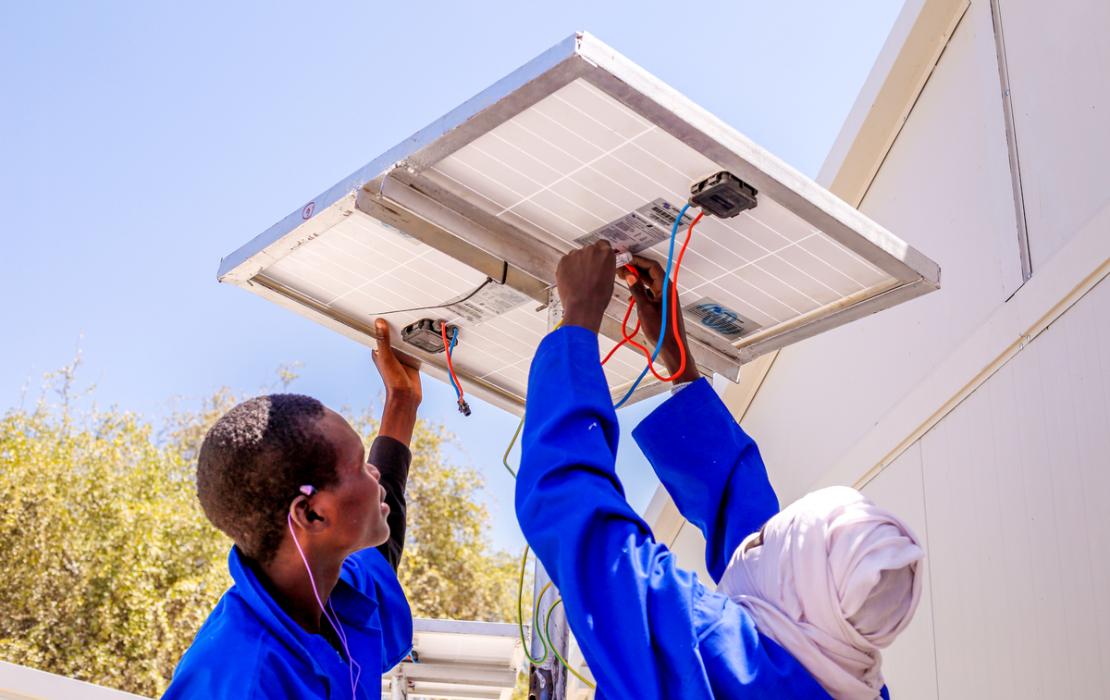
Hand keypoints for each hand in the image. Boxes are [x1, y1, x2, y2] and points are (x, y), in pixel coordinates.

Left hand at [373, 319, 421, 443]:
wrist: (408, 397)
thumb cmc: (392, 381)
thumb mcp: (387, 358)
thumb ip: (383, 340)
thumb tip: (378, 323)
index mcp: (379, 351)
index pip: (378, 333)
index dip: (379, 322)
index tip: (381, 309)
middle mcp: (390, 352)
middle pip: (393, 334)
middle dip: (396, 324)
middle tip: (400, 309)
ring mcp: (401, 355)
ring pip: (405, 339)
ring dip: (408, 332)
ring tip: (412, 317)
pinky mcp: (412, 359)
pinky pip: (415, 346)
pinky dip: (419, 341)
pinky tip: (423, 333)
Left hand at [556, 241, 615, 332]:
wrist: (583, 306)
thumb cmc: (597, 297)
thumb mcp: (610, 278)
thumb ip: (605, 266)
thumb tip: (601, 266)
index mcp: (606, 253)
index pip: (603, 244)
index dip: (599, 253)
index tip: (597, 258)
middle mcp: (591, 250)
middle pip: (589, 250)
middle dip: (588, 259)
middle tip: (588, 272)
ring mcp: (576, 254)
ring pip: (576, 255)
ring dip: (577, 264)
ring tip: (580, 279)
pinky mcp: (564, 261)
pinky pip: (566, 261)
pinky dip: (568, 268)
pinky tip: (572, 279)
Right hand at [620, 256, 699, 383]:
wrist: (672, 347)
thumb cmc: (661, 330)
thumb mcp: (644, 309)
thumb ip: (636, 291)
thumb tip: (630, 276)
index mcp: (666, 287)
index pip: (652, 266)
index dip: (638, 260)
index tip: (625, 258)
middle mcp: (667, 289)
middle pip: (650, 271)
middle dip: (635, 267)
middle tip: (620, 266)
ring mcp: (665, 296)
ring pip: (649, 281)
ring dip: (636, 278)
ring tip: (622, 276)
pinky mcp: (662, 304)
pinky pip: (650, 291)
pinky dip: (640, 289)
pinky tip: (630, 295)